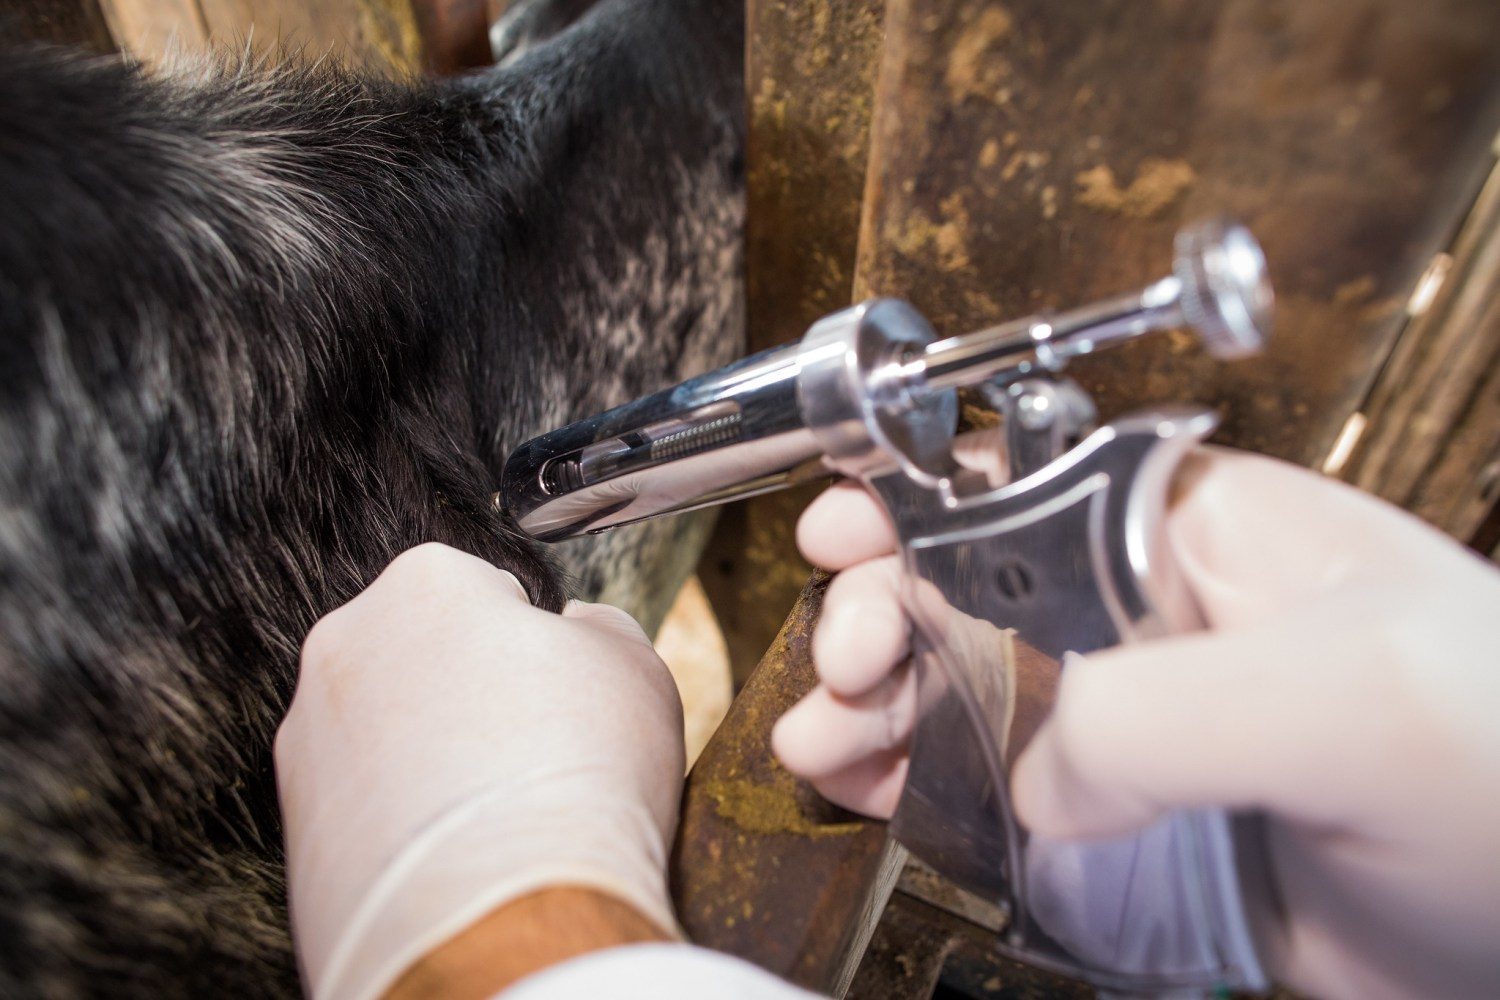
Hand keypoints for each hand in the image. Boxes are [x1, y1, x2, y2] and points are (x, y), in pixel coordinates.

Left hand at [275, 543, 684, 999]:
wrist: (507, 920)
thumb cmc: (581, 773)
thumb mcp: (634, 666)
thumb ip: (600, 628)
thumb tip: (579, 628)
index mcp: (425, 581)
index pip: (487, 591)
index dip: (535, 645)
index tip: (561, 694)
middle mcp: (344, 643)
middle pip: (424, 658)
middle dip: (470, 695)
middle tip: (532, 755)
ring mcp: (307, 737)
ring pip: (385, 734)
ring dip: (431, 761)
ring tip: (497, 819)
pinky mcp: (292, 827)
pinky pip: (361, 808)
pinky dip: (401, 826)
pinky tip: (455, 859)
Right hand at [773, 447, 1499, 998]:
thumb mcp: (1346, 700)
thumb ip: (1155, 711)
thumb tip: (1040, 775)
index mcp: (1207, 532)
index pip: (1031, 481)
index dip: (921, 499)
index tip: (842, 536)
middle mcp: (1161, 616)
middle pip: (975, 589)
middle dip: (883, 616)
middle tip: (845, 667)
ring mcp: (1143, 724)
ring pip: (973, 693)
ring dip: (881, 708)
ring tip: (822, 741)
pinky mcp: (1139, 823)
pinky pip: (1005, 793)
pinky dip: (925, 790)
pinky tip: (875, 792)